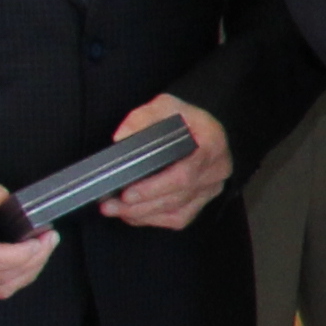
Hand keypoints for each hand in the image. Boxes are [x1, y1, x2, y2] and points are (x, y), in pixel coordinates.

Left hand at [97, 96, 233, 227]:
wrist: (203, 128)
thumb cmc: (185, 118)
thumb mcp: (166, 105)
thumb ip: (143, 118)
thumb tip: (122, 137)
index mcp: (211, 144)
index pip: (185, 173)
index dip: (155, 187)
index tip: (128, 193)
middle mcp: (216, 171)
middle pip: (178, 197)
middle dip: (140, 204)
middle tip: (109, 205)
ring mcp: (210, 189)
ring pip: (177, 212)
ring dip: (143, 214)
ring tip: (114, 209)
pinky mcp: (202, 201)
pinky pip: (178, 219)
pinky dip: (153, 219)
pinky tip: (133, 214)